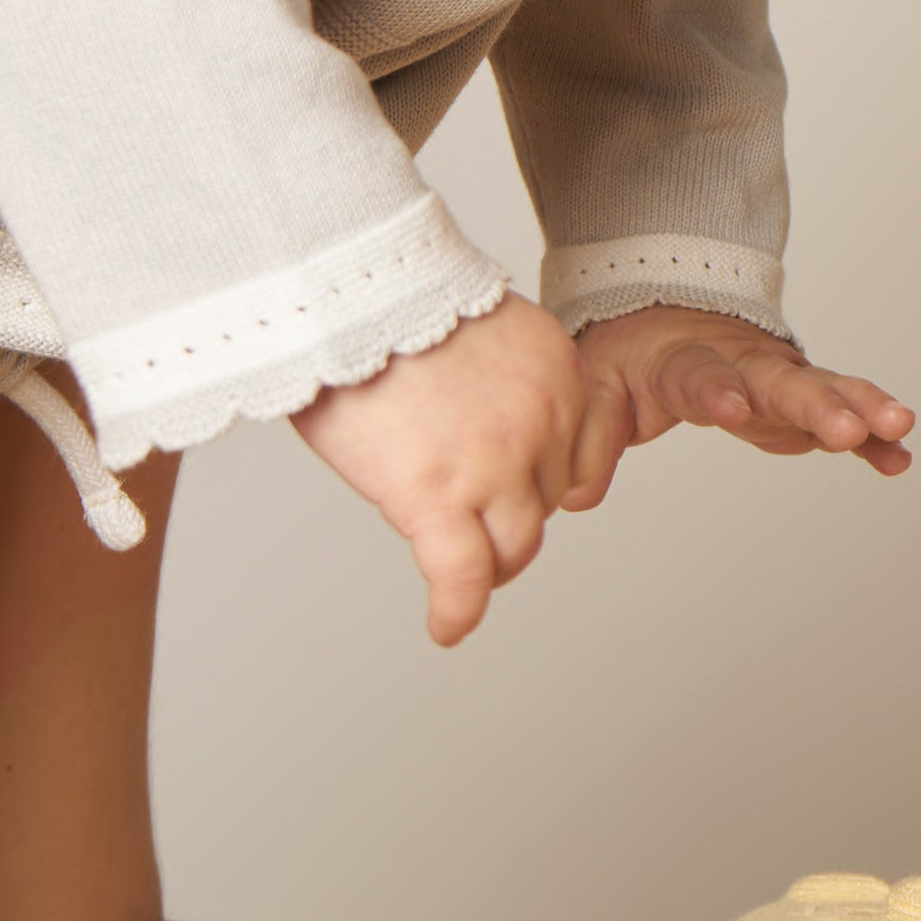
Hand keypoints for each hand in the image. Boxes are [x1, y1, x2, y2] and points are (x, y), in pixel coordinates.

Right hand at [290, 295, 598, 646]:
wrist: (348, 293)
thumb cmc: (385, 301)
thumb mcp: (474, 325)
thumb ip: (496, 376)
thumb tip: (473, 415)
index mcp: (555, 371)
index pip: (573, 456)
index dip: (539, 480)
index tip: (512, 491)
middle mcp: (541, 419)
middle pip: (542, 501)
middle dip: (509, 515)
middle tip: (471, 526)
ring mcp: (494, 463)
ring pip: (515, 547)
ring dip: (491, 567)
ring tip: (461, 580)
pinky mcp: (437, 497)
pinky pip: (464, 578)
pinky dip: (458, 610)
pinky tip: (447, 627)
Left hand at [572, 307, 914, 489]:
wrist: (660, 310)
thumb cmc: (627, 353)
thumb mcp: (593, 384)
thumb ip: (588, 435)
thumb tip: (574, 493)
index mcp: (686, 361)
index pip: (702, 377)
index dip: (717, 393)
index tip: (735, 412)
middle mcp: (743, 363)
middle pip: (782, 382)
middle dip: (818, 404)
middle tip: (851, 426)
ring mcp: (778, 377)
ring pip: (825, 389)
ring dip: (862, 408)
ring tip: (899, 428)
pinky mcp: (799, 398)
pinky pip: (841, 415)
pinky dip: (870, 436)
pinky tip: (898, 458)